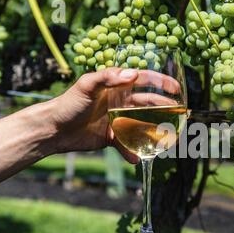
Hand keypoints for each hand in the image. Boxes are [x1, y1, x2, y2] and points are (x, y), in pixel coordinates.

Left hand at [50, 68, 179, 163]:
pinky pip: (127, 144)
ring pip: (142, 125)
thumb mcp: (86, 86)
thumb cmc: (68, 104)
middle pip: (148, 104)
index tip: (177, 88)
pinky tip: (137, 158)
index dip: (161, 82)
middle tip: (180, 115)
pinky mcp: (112, 137)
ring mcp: (118, 120)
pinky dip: (132, 152)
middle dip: (165, 109)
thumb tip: (133, 74)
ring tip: (169, 140)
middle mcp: (120, 102)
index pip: (144, 80)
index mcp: (116, 87)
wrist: (53, 130)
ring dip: (155, 132)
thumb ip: (108, 78)